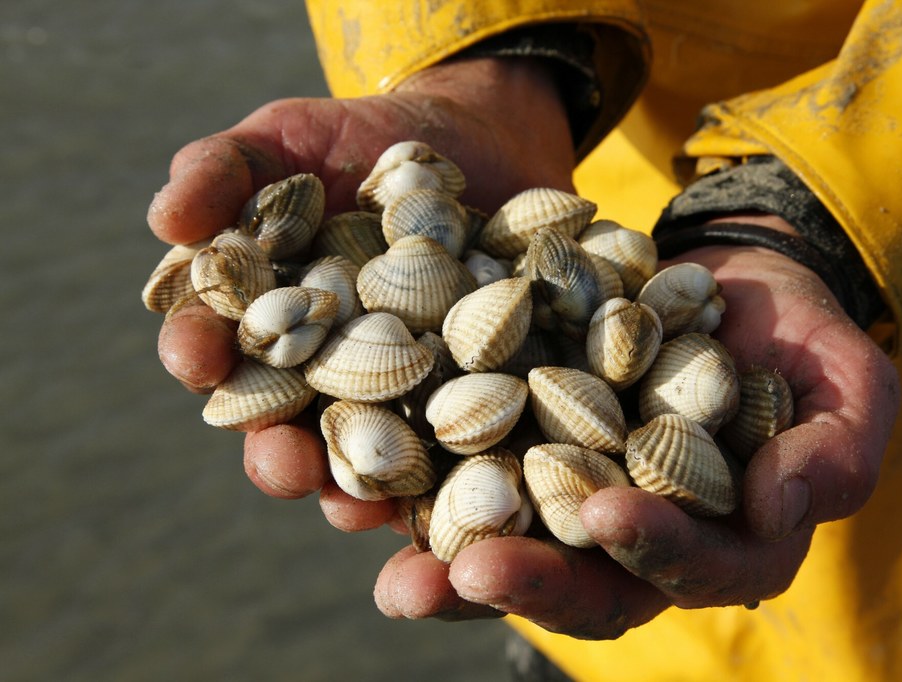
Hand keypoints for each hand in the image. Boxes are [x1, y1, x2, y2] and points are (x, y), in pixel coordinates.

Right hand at [149, 56, 575, 499]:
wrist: (476, 141)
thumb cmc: (361, 142)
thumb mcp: (286, 138)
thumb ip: (224, 170)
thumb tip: (165, 221)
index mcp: (260, 319)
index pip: (214, 346)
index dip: (198, 355)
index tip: (196, 358)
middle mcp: (317, 370)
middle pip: (284, 428)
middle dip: (277, 452)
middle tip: (282, 461)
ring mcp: (391, 391)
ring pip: (364, 458)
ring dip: (357, 485)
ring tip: (361, 500)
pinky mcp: (462, 399)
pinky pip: (451, 450)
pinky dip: (450, 473)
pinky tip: (458, 485)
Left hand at [375, 221, 900, 638]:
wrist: (726, 279)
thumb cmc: (797, 335)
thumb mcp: (845, 380)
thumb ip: (837, 448)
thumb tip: (787, 506)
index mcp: (721, 537)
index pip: (690, 564)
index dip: (653, 548)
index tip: (607, 511)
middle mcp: (637, 535)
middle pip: (584, 582)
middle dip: (526, 580)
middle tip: (460, 573)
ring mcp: (572, 495)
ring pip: (512, 544)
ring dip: (448, 562)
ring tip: (390, 565)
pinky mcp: (520, 447)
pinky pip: (466, 477)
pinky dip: (413, 486)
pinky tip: (359, 485)